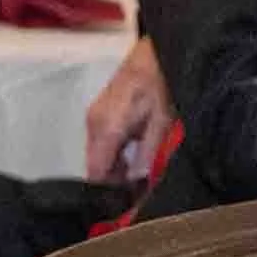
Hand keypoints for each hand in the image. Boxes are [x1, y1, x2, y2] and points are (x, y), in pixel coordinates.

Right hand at [85, 37, 174, 183]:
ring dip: (118, 169)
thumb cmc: (162, 82)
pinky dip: (117, 153)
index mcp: (105, 128)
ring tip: (143, 176)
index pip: (96, 175)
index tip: (128, 208)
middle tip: (141, 195)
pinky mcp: (102, 110)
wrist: (160, 48)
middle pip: (96, 168)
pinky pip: (104, 142)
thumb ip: (148, 155)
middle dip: (116, 184)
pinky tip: (137, 154)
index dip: (110, 195)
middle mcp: (94, 124)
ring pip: (100, 155)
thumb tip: (138, 184)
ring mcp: (96, 116)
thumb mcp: (163, 122)